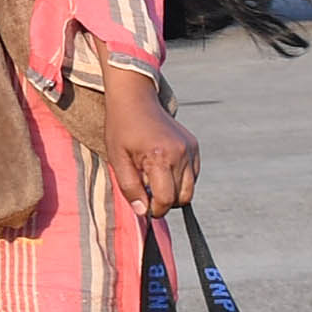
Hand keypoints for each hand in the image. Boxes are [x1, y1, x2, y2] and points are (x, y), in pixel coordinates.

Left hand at [100, 72, 197, 215]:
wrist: (135, 99)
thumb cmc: (122, 129)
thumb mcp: (117, 159)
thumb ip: (129, 188)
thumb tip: (142, 211)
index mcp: (159, 157)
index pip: (165, 200)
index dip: (154, 209)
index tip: (144, 206)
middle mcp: (179, 153)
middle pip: (180, 198)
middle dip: (164, 201)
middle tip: (146, 190)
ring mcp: (190, 149)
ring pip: (189, 189)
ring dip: (173, 192)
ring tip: (154, 178)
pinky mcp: (194, 146)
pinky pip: (193, 175)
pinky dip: (181, 180)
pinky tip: (163, 169)